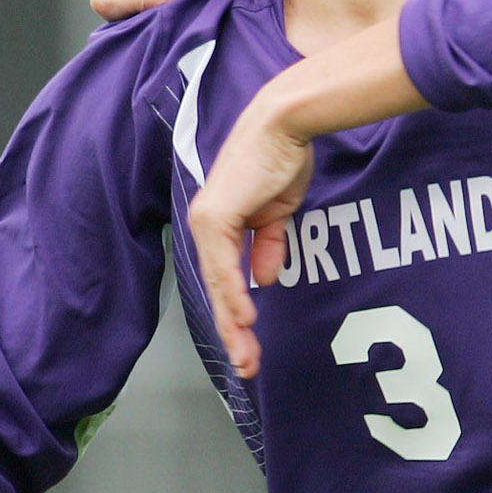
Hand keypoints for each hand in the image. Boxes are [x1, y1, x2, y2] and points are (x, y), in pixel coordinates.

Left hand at [188, 83, 316, 378]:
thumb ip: (268, 245)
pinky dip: (233, 293)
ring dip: (232, 323)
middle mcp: (206, 226)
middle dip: (232, 332)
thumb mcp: (277, 213)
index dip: (235, 315)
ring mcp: (207, 221)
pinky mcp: (216, 217)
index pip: (224, 280)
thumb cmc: (281, 159)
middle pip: (216, 290)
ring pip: (217, 285)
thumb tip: (265, 278)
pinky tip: (244, 318)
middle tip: (246, 366)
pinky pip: (224, 265)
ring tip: (245, 355)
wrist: (284, 125)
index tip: (250, 346)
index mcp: (219, 225)